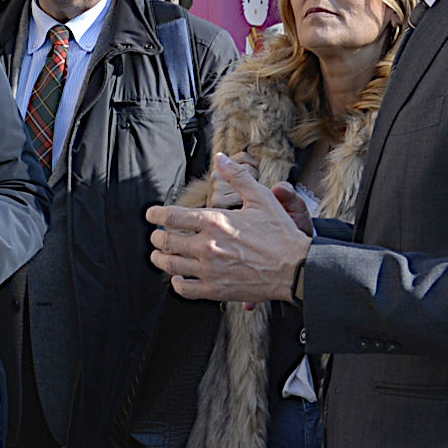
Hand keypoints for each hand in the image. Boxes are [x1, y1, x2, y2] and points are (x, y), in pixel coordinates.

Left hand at [147, 155, 312, 301]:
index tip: (151, 215)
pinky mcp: (215, 290)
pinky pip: (184, 289)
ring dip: (160, 259)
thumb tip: (221, 158)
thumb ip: (237, 176)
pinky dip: (176, 283)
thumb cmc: (280, 235)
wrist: (295, 268)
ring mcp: (209, 270)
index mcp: (215, 221)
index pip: (172, 216)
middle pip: (166, 242)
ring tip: (159, 256)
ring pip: (170, 265)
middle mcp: (208, 246)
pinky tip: (178, 277)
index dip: (156, 215)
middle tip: (156, 237)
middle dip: (156, 238)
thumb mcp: (261, 198)